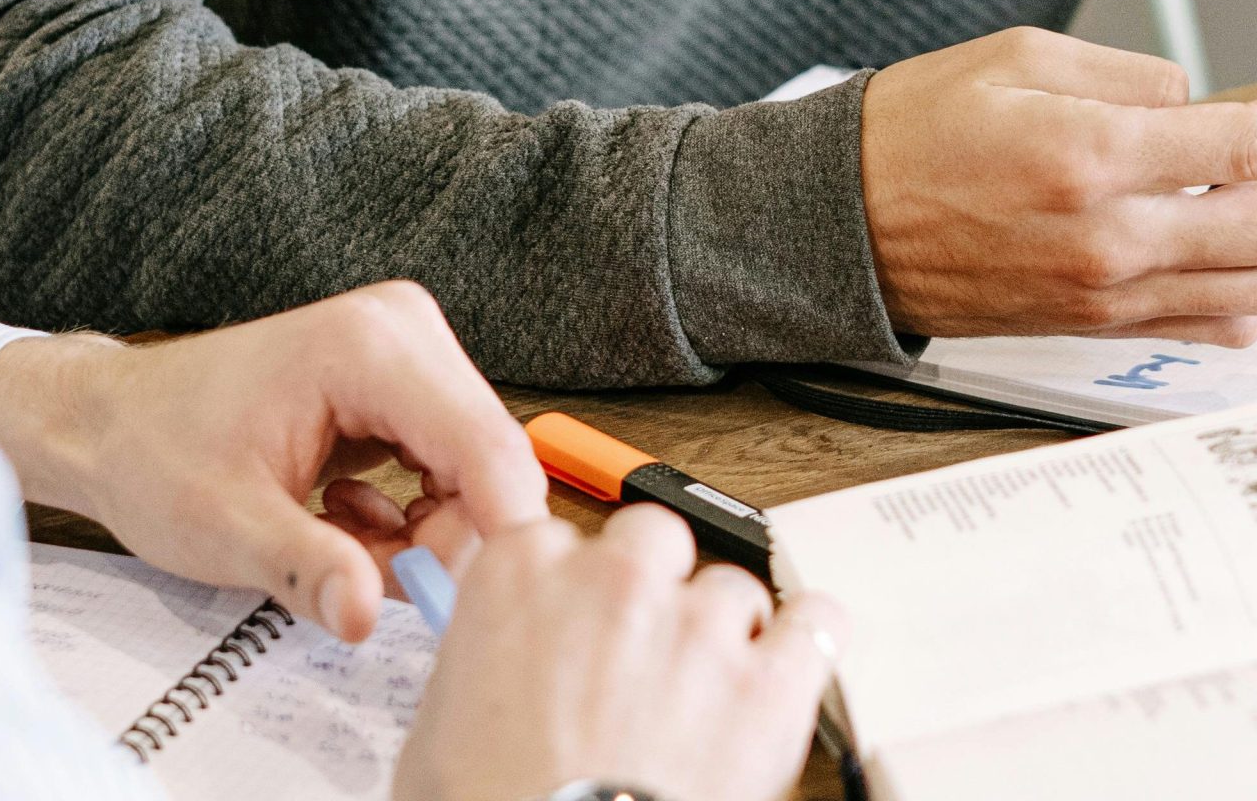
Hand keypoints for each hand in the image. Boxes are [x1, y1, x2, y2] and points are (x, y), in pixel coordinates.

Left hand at [0, 282, 545, 640]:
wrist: (115, 420)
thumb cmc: (157, 451)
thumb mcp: (226, 527)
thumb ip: (309, 568)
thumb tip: (367, 613)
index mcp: (370, 346)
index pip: (483, 444)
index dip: (496, 531)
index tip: (473, 606)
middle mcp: (402, 330)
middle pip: (486, 461)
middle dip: (442, 540)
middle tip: (367, 580)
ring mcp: (405, 349)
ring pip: (471, 469)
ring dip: (420, 533)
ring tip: (336, 543)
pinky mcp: (401, 379)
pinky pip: (445, 464)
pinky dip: (406, 515)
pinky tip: (341, 516)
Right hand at [394, 506, 842, 800]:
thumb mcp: (440, 726)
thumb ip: (482, 653)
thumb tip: (501, 659)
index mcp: (522, 572)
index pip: (558, 531)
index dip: (571, 582)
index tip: (576, 611)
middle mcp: (614, 576)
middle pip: (653, 538)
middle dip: (652, 591)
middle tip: (640, 662)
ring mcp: (697, 625)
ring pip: (732, 587)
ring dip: (724, 635)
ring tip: (705, 702)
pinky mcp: (768, 684)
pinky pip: (816, 624)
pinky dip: (809, 645)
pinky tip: (788, 673)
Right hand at [861, 29, 1256, 338]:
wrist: (838, 226)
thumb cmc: (914, 128)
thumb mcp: (1019, 56)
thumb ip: (1131, 74)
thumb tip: (1210, 101)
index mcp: (1093, 155)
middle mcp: (1115, 239)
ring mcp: (1112, 296)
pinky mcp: (1101, 328)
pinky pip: (1222, 323)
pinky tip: (1240, 231)